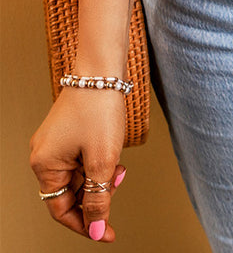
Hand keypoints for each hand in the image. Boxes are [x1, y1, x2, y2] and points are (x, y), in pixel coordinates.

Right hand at [30, 88, 126, 241]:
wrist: (102, 69)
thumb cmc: (98, 108)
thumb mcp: (102, 160)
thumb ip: (99, 199)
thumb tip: (96, 228)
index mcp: (44, 165)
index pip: (61, 209)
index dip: (85, 224)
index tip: (107, 233)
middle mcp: (44, 155)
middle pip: (70, 193)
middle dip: (97, 194)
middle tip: (117, 184)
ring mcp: (55, 143)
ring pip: (79, 176)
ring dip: (100, 178)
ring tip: (118, 166)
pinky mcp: (68, 133)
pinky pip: (81, 159)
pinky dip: (98, 163)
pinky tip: (112, 154)